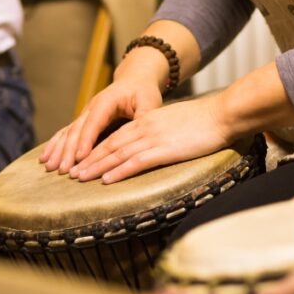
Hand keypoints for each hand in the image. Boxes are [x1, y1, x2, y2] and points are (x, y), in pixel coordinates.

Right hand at [40, 78, 162, 173]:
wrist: (134, 81)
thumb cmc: (143, 91)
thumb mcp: (149, 100)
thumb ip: (145, 115)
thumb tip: (143, 131)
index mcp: (106, 102)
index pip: (94, 122)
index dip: (87, 140)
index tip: (81, 157)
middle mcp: (91, 108)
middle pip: (76, 130)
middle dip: (68, 150)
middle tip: (63, 169)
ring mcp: (85, 115)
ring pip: (68, 133)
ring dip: (58, 150)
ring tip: (49, 167)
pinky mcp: (84, 122)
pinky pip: (66, 134)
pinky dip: (55, 146)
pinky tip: (45, 159)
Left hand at [68, 93, 236, 182]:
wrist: (222, 114)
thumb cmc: (206, 121)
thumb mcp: (178, 123)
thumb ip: (163, 131)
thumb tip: (157, 144)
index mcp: (148, 120)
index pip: (115, 136)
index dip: (96, 149)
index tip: (82, 160)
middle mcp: (145, 127)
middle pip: (110, 145)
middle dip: (88, 159)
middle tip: (71, 173)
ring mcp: (154, 138)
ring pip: (117, 153)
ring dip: (96, 167)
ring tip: (79, 178)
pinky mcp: (165, 149)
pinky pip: (136, 161)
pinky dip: (119, 171)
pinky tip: (107, 180)